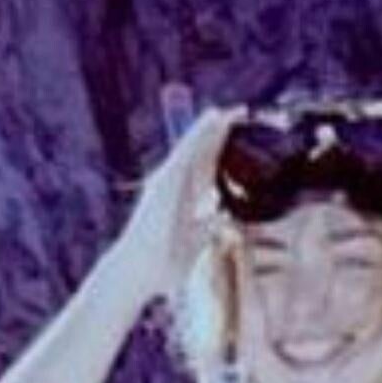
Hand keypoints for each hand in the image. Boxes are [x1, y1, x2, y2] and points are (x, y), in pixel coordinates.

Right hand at [122, 104, 244, 297]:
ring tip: (233, 110)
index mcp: (185, 197)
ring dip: (214, 126)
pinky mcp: (166, 180)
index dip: (223, 149)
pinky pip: (188, 151)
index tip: (242, 134)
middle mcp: (176, 184)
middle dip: (221, 132)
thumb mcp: (197, 241)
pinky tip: (214, 117)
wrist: (139, 272)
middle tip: (242, 112)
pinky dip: (201, 132)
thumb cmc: (163, 261)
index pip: (209, 168)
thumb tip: (222, 216)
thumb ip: (208, 227)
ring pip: (196, 146)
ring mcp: (169, 180)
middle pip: (203, 152)